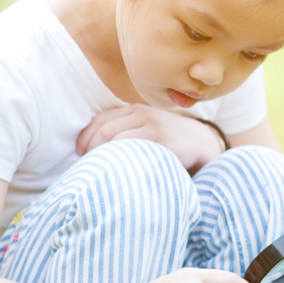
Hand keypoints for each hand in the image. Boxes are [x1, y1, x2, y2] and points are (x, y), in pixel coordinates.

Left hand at [77, 104, 225, 171]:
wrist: (203, 141)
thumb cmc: (169, 138)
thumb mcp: (147, 126)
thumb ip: (126, 128)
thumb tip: (92, 146)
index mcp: (135, 109)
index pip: (100, 120)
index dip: (86, 137)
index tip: (80, 153)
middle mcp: (144, 114)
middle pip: (106, 131)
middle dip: (92, 150)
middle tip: (89, 166)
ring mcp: (156, 128)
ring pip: (118, 141)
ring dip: (105, 157)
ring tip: (101, 170)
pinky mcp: (166, 144)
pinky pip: (137, 153)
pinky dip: (125, 163)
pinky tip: (120, 173)